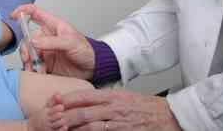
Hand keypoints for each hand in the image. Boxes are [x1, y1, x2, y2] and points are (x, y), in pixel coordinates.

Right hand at [11, 4, 94, 79]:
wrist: (92, 69)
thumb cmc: (86, 51)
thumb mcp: (71, 43)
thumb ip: (52, 42)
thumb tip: (33, 41)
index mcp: (53, 25)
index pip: (35, 13)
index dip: (23, 11)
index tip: (13, 16)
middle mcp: (46, 37)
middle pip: (27, 38)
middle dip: (25, 48)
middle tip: (28, 59)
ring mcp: (45, 50)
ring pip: (28, 53)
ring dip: (28, 61)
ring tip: (35, 70)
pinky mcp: (45, 64)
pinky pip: (33, 65)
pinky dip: (33, 70)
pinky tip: (39, 74)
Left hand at [48, 89, 181, 130]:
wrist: (169, 117)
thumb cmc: (148, 107)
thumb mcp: (126, 97)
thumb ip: (108, 99)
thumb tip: (90, 100)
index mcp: (114, 95)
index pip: (86, 94)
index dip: (69, 98)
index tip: (56, 100)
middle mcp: (114, 107)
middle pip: (84, 111)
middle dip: (66, 115)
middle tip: (53, 118)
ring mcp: (118, 122)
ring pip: (90, 125)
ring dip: (74, 128)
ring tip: (61, 130)